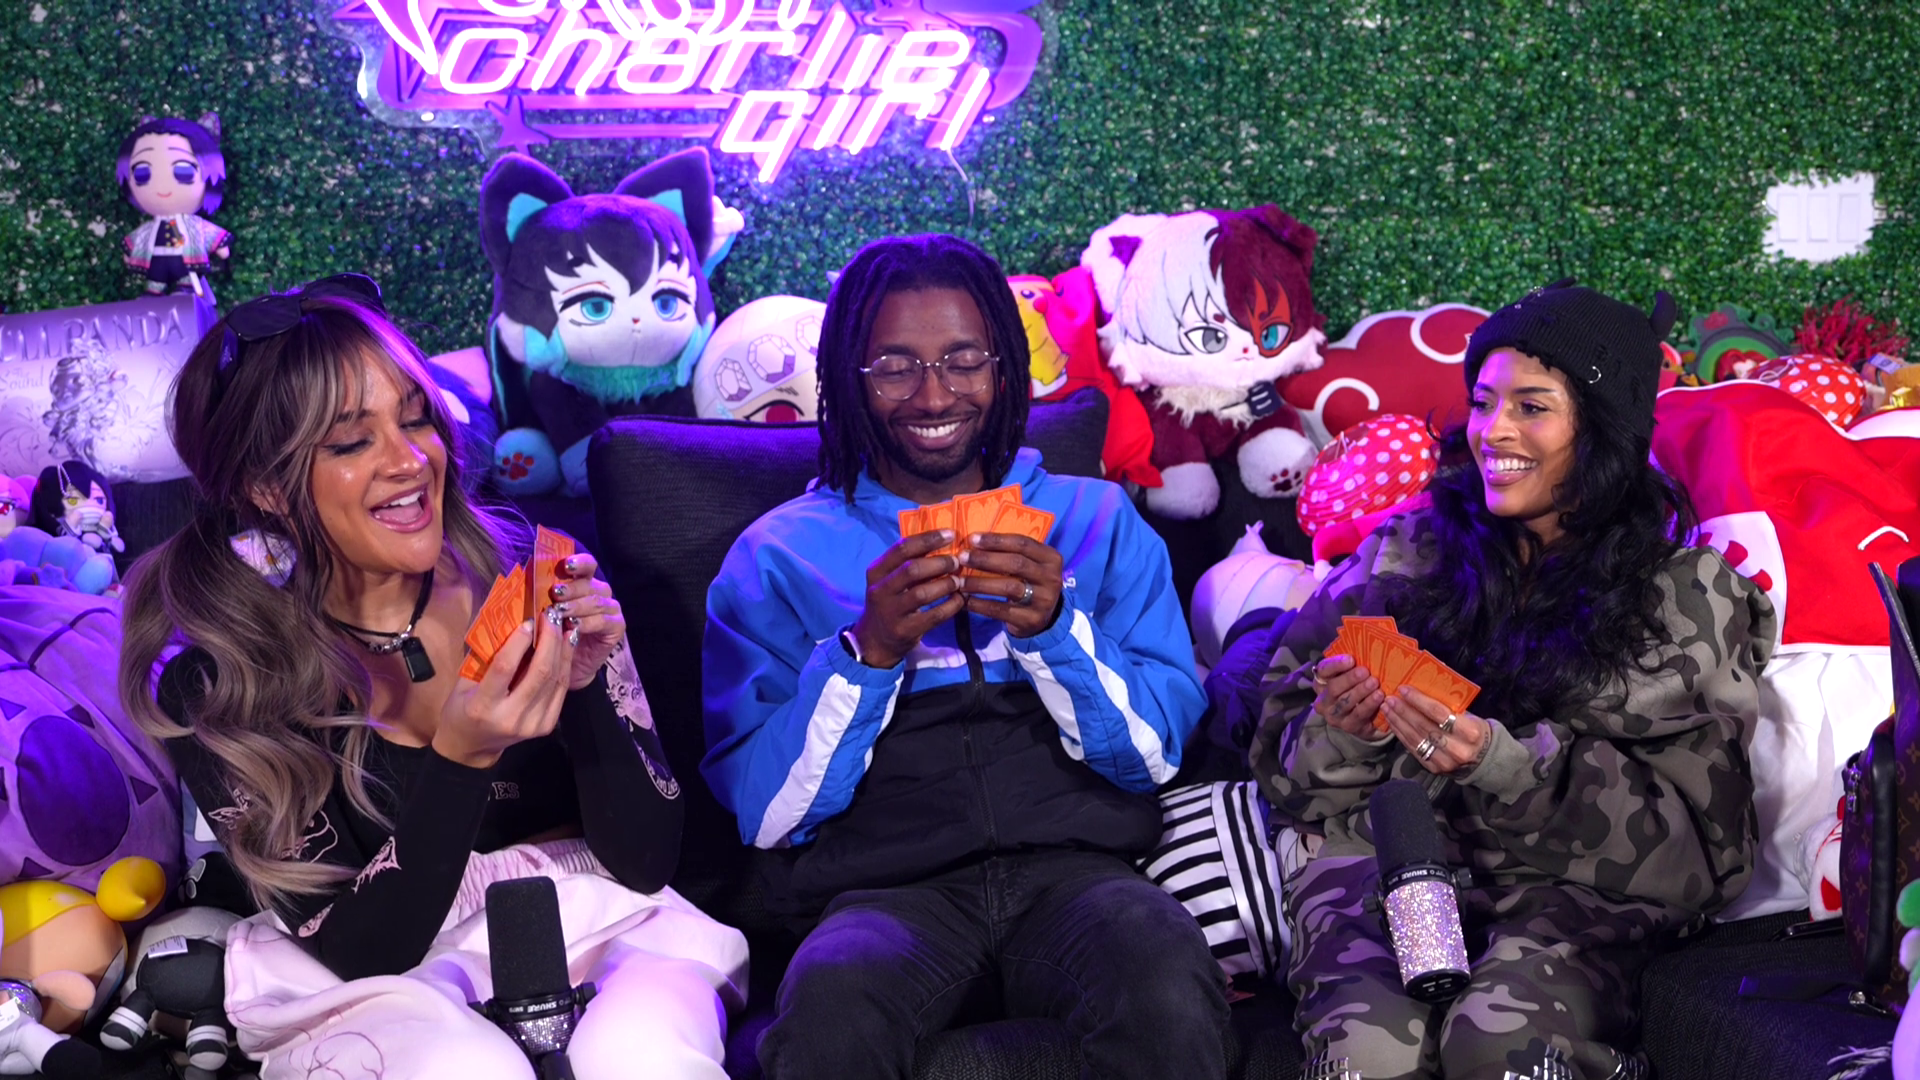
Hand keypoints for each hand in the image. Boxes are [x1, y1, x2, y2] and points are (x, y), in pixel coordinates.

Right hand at [434, 612, 574, 768]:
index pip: (505, 669)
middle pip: (539, 673)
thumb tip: (505, 620)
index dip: (519, 642)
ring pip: (555, 680)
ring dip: (562, 649)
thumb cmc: (461, 710)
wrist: (471, 747)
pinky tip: (567, 646)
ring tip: (564, 625)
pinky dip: (565, 665)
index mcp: (483, 706)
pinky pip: (560, 690)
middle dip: (549, 640)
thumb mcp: (463, 684)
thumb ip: (484, 658)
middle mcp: (511, 717)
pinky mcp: (546, 726)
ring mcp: (532, 725)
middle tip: (552, 616)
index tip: (528, 620)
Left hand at [549, 551, 624, 689]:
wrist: (561, 666)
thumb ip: (542, 597)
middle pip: (589, 583)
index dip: (578, 562)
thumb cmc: (550, 635)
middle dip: (571, 587)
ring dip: (577, 606)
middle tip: (555, 593)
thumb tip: (527, 582)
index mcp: (583, 582)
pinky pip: (604, 621)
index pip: (586, 564)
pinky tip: (573, 626)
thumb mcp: (543, 613)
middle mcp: (599, 592)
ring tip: (560, 611)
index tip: (565, 565)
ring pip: (596, 601)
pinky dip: (588, 623)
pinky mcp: (616, 626)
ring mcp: (610, 609)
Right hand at [852, 530, 964, 668]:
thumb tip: (943, 540)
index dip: (928, 539)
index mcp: (876, 571)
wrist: (876, 639)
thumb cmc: (890, 601)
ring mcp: (891, 612)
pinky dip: (950, 606)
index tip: (951, 534)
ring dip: (945, 584)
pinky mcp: (904, 630)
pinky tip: (959, 599)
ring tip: (957, 580)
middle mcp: (880, 590)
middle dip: (939, 562)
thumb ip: (908, 562)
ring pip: (922, 593)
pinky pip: (933, 616)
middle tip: (956, 561)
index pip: (902, 548)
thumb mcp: (889, 580)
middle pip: (912, 569)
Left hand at [957, 533, 1063, 637]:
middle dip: (985, 559)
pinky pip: (1002, 610)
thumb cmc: (1028, 582)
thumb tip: (973, 541)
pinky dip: (980, 605)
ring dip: (980, 583)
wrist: (1043, 618)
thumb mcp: (1028, 565)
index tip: (972, 539)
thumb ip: (1009, 553)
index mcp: (1051, 558)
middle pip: (1016, 564)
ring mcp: (1044, 600)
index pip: (1022, 543)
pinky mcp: (1032, 619)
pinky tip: (965, 601)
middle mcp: (1052, 578)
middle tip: (962, 558)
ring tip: (959, 582)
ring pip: (1009, 587)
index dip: (996, 540)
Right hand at [1308, 654, 1384, 737]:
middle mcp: (1323, 699)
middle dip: (1350, 679)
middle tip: (1366, 672)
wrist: (1364, 717)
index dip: (1336, 665)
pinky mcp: (1347, 726)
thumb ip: (1354, 663)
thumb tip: (1369, 643)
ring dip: (1361, 691)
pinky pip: (1358, 714)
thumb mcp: (1352, 674)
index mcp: (1322, 682)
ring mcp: (1333, 715)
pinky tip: (1379, 697)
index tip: (1352, 659)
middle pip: (1333, 688)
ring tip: (1374, 683)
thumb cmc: (1358, 688)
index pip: (1324, 670)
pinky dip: (1369, 705)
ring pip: (1345, 702)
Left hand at [1381, 685, 1490, 775]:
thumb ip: (1449, 706)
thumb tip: (1422, 686)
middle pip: (1424, 726)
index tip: (1403, 690)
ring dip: (1398, 721)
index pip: (1439, 713)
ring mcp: (1445, 761)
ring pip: (1415, 738)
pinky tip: (1392, 722)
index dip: (1418, 700)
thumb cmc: (1473, 729)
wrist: (1482, 757)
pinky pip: (1413, 748)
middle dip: (1403, 710)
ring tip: (1387, 708)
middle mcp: (1458, 749)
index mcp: (1470, 732)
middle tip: (1390, 698)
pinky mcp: (1434, 767)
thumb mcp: (1469, 715)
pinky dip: (1400, 734)